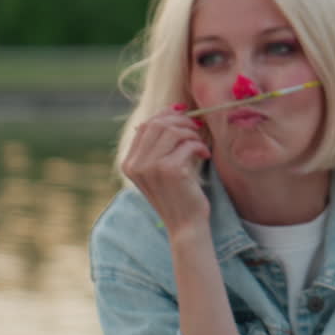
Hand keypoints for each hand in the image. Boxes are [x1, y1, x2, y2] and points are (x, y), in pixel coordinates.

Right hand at [122, 104, 212, 235]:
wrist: (185, 224)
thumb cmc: (178, 193)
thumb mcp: (161, 167)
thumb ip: (160, 143)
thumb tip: (172, 109)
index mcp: (129, 163)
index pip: (145, 125)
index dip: (166, 115)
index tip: (184, 114)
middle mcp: (135, 164)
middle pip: (158, 124)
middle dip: (181, 121)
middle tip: (197, 128)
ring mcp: (150, 167)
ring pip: (173, 131)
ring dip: (192, 134)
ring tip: (200, 144)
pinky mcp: (170, 170)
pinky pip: (188, 144)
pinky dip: (200, 146)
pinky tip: (205, 155)